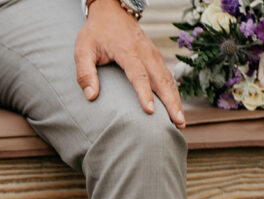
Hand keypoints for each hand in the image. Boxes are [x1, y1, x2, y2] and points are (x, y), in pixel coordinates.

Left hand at [75, 0, 185, 127]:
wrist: (111, 11)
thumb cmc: (95, 33)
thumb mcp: (83, 50)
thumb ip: (85, 73)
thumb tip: (91, 96)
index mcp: (127, 50)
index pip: (138, 74)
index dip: (144, 93)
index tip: (149, 111)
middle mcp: (145, 52)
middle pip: (162, 79)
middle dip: (171, 102)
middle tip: (178, 122)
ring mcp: (153, 53)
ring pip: (168, 79)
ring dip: (176, 100)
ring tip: (180, 121)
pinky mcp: (155, 56)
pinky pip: (167, 76)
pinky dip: (173, 92)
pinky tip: (175, 107)